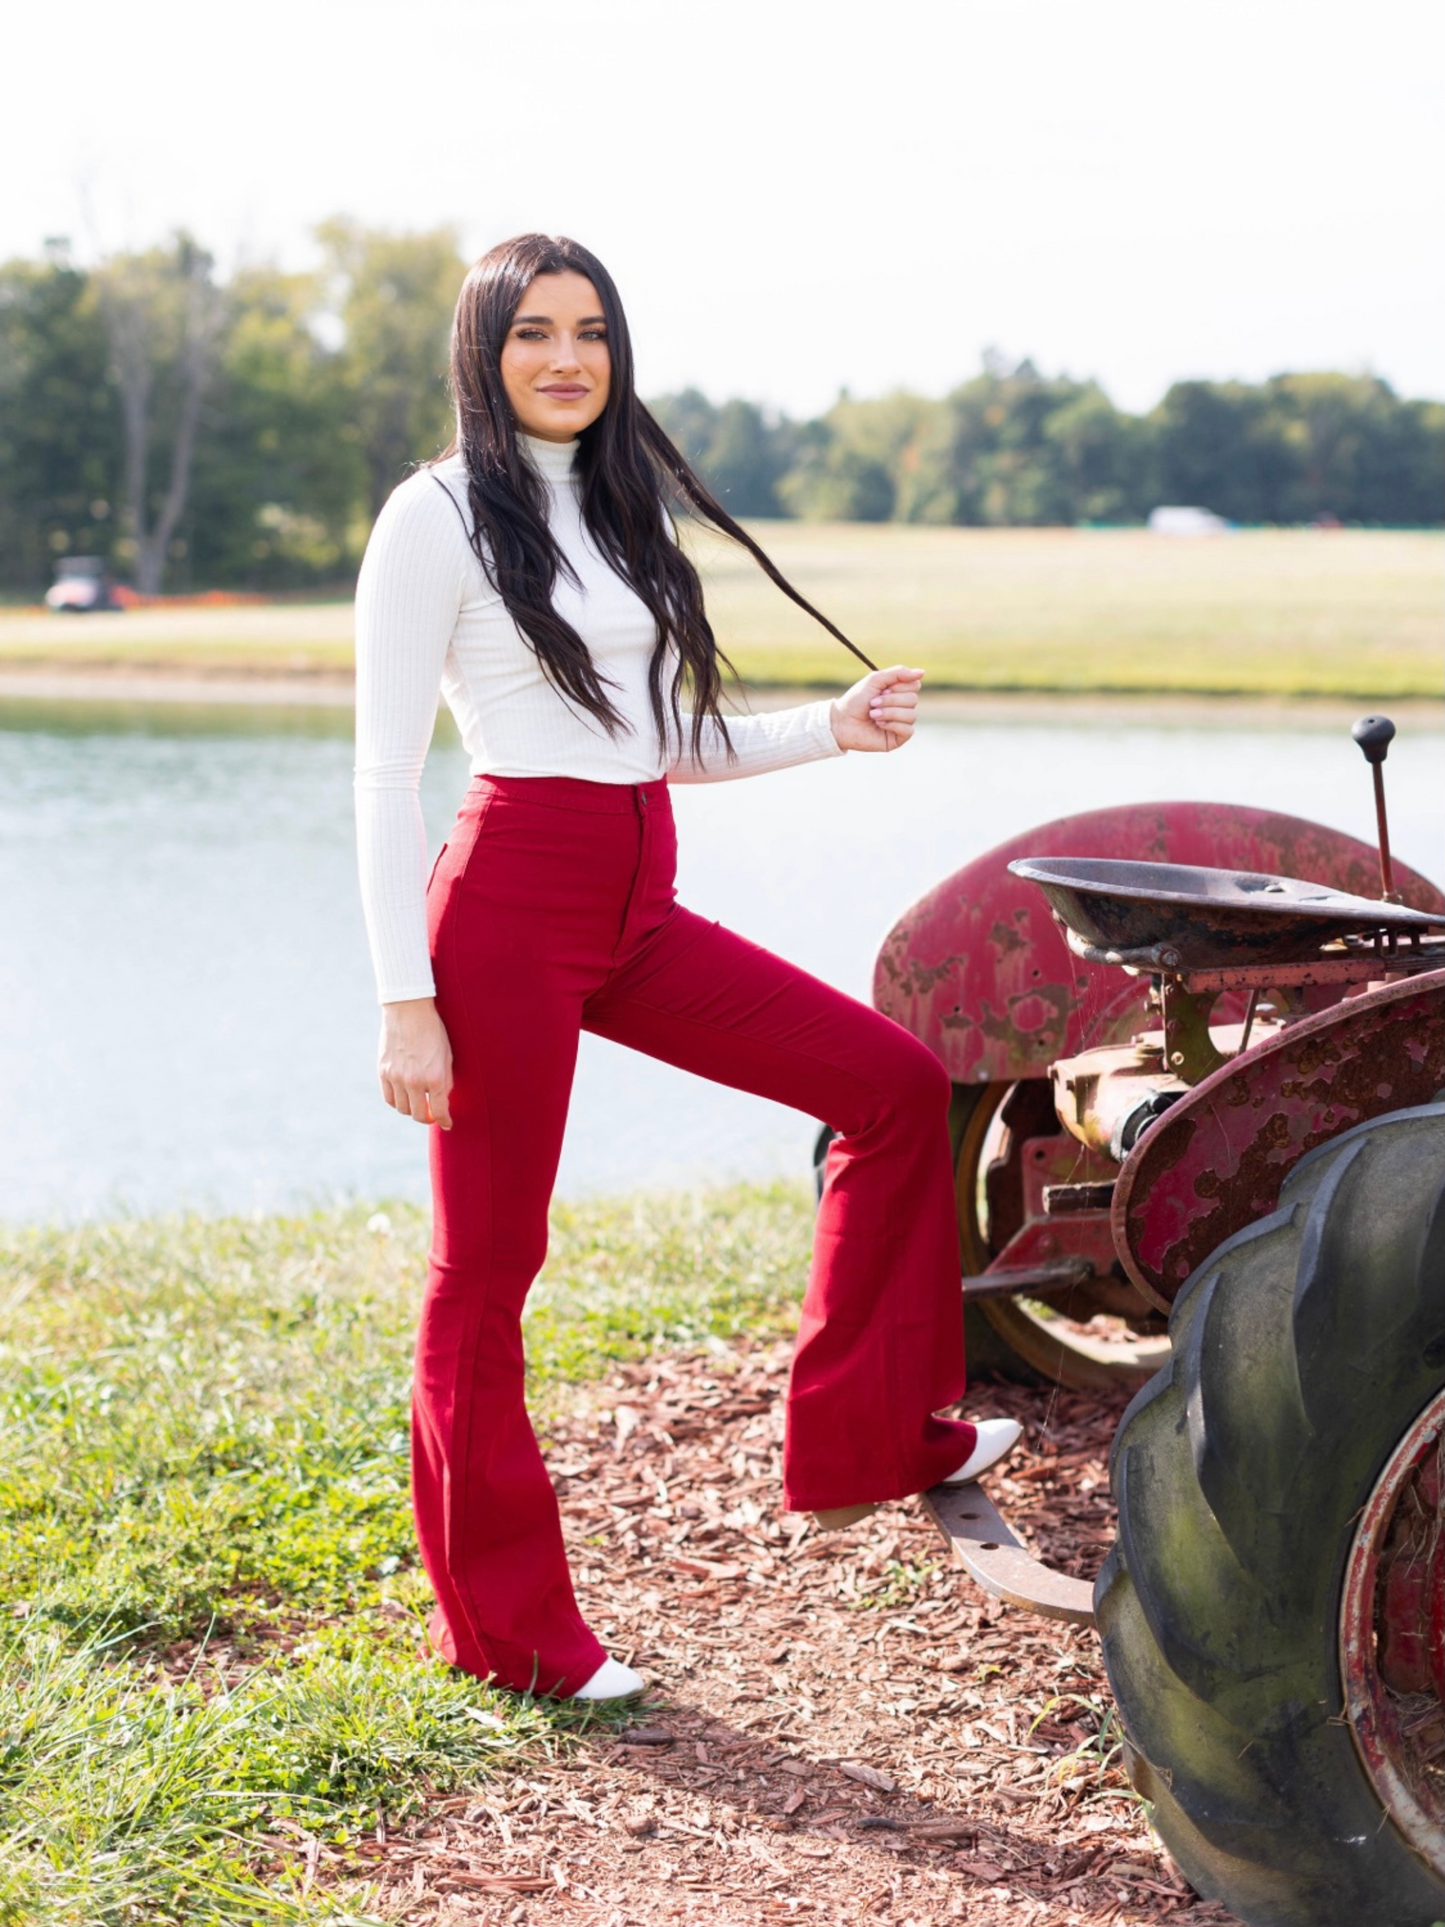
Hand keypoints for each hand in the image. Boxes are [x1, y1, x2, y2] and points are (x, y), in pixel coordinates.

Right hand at [379, 998, 453, 1127]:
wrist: (409, 1010)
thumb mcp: (447, 1056)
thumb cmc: (433, 1031)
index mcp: (435, 1077)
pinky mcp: (383, 1071)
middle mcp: (414, 1081)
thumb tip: (442, 1101)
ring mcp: (396, 1077)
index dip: (444, 1121)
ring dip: (411, 1109)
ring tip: (418, 1102)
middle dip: (427, 1118)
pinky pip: (388, 1097)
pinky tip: (403, 1096)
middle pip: (419, 1115)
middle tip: (431, 1114)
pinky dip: (396, 1101)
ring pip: (402, 1108)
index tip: (446, 1124)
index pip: (439, 1111)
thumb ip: (445, 1081)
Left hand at [829, 665, 923, 751]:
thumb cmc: (856, 701)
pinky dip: (892, 725)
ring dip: (889, 712)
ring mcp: (902, 723)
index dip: (898, 687)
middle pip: (913, 699)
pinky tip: (879, 725)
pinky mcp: (898, 738)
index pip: (915, 685)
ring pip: (912, 715)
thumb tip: (922, 672)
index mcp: (899, 693)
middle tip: (872, 703)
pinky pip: (908, 730)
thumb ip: (898, 673)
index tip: (881, 690)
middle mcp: (903, 707)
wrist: (841, 721)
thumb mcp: (875, 680)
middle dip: (891, 700)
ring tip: (873, 715)